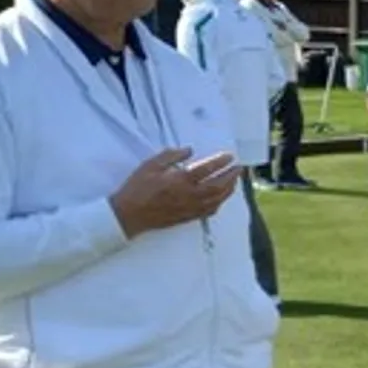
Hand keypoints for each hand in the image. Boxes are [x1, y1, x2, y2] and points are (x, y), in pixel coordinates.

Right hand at [109, 149, 240, 237]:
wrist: (128, 214)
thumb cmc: (137, 188)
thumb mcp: (150, 166)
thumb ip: (170, 156)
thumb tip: (189, 150)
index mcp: (180, 180)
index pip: (208, 169)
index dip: (221, 162)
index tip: (230, 156)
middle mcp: (189, 195)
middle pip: (218, 185)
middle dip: (231, 176)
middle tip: (239, 168)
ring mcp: (190, 208)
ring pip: (217, 199)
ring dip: (229, 189)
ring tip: (235, 181)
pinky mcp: (188, 217)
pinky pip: (209, 211)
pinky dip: (219, 203)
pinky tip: (221, 199)